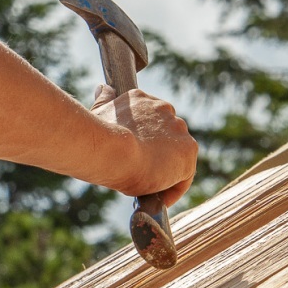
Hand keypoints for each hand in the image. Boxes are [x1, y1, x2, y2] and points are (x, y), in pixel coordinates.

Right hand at [91, 85, 196, 203]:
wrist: (111, 150)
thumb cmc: (99, 135)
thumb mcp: (99, 112)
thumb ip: (104, 100)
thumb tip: (103, 88)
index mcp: (142, 100)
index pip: (149, 121)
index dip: (141, 141)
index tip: (130, 155)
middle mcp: (164, 109)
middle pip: (165, 138)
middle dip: (154, 155)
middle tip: (137, 174)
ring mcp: (179, 129)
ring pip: (175, 156)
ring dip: (164, 171)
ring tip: (146, 189)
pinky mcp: (188, 151)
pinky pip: (183, 176)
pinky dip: (171, 189)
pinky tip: (155, 198)